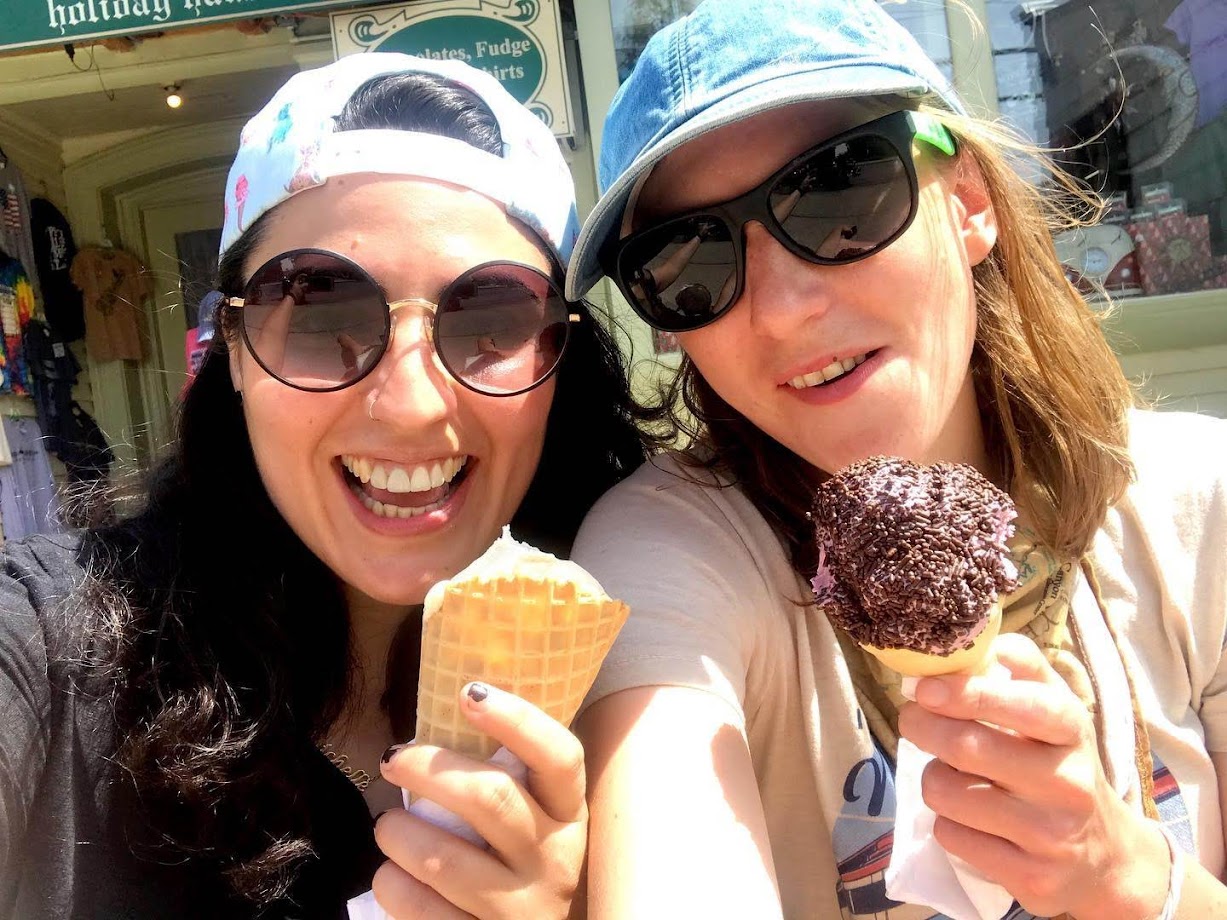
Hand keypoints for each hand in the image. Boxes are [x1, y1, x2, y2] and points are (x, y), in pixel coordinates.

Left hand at [373, 683, 586, 918]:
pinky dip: (392, 883)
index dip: (517, 719)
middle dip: (430, 769)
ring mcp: (521, 908)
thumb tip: (453, 708)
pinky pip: (420, 907)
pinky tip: (391, 873)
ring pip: (444, 858)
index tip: (469, 691)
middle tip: (394, 758)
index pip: (560, 757)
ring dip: (399, 833)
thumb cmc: (512, 868)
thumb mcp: (531, 823)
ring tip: (388, 826)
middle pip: (492, 798)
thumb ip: (505, 779)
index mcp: (568, 816)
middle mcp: (554, 861)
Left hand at [897, 634, 1169, 919]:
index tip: (925, 687)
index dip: (969, 692)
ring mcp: (1049, 834)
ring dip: (933, 778)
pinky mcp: (1029, 877)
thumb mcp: (1056, 711)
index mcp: (1072, 731)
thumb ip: (1021, 668)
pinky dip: (945, 822)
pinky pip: (951, 836)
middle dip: (922, 727)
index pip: (1027, 703)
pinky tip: (968, 818)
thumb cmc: (1060, 765)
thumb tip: (982, 641)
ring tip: (951, 775)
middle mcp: (1067, 782)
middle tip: (913, 720)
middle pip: (968, 746)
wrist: (1104, 857)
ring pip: (947, 792)